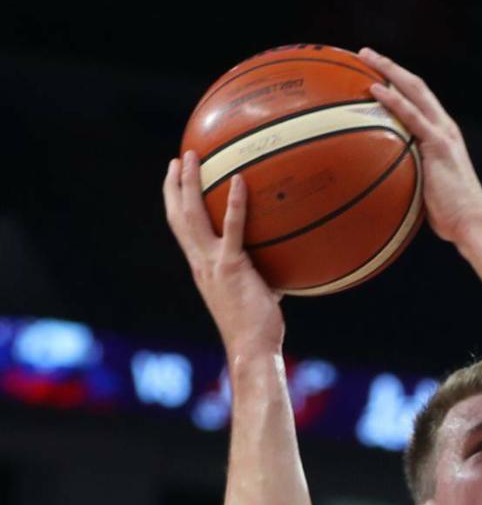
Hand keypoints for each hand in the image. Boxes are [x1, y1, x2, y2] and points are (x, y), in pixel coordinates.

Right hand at [163, 155, 284, 359]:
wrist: (252, 348)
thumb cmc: (258, 327)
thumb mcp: (256, 293)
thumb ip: (261, 275)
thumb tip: (283, 266)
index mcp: (202, 267)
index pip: (182, 230)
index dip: (175, 204)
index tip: (176, 181)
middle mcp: (200, 262)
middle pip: (178, 216)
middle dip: (175, 185)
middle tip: (177, 158)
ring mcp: (213, 263)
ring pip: (192, 216)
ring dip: (189, 184)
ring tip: (191, 157)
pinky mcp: (232, 267)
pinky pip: (232, 229)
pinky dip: (235, 204)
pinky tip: (240, 180)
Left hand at [360, 48, 481, 244]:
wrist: (472, 222)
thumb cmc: (449, 214)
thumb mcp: (424, 188)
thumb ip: (407, 175)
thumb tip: (380, 180)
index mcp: (443, 134)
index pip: (420, 100)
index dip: (399, 81)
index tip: (376, 71)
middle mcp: (445, 127)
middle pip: (416, 86)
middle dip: (390, 66)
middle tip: (364, 54)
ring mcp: (443, 133)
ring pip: (415, 90)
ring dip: (389, 70)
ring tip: (365, 58)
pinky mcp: (438, 144)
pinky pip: (412, 115)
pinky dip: (393, 99)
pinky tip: (374, 88)